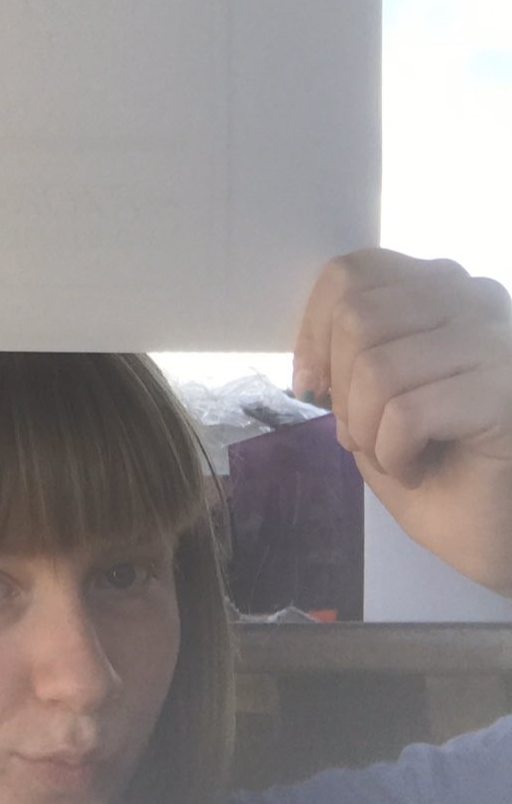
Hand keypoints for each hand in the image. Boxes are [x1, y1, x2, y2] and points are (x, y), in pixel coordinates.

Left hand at [294, 248, 511, 593]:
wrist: (498, 530)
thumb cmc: (440, 468)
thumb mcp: (375, 402)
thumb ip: (349, 358)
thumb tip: (314, 357)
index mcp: (441, 290)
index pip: (351, 273)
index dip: (313, 331)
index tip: (310, 386)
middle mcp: (478, 299)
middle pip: (357, 317)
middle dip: (340, 391)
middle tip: (360, 437)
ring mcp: (498, 341)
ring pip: (377, 366)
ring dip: (365, 429)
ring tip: (390, 458)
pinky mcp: (507, 391)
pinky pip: (408, 412)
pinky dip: (393, 454)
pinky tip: (414, 471)